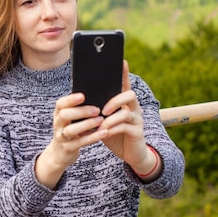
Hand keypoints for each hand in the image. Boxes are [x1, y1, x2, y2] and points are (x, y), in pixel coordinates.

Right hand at [35, 93, 106, 188]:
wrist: (60, 153)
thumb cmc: (71, 130)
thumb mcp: (70, 119)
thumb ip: (78, 108)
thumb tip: (97, 93)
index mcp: (58, 114)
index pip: (60, 104)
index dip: (70, 99)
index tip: (83, 96)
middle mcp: (58, 124)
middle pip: (64, 115)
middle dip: (81, 111)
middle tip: (97, 110)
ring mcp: (62, 137)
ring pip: (71, 130)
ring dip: (87, 124)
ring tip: (100, 120)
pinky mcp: (68, 148)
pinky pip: (80, 142)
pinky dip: (93, 137)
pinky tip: (104, 133)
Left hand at [99, 61, 157, 176]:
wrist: (130, 155)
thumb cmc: (114, 135)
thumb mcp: (103, 121)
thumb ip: (96, 111)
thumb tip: (79, 101)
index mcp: (124, 103)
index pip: (124, 85)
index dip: (124, 73)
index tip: (122, 61)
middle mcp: (134, 108)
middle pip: (129, 95)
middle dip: (115, 100)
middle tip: (103, 110)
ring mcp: (137, 120)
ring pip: (127, 112)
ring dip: (111, 119)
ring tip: (101, 125)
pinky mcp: (138, 132)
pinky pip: (126, 126)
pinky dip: (113, 129)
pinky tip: (106, 133)